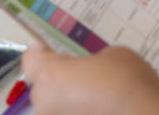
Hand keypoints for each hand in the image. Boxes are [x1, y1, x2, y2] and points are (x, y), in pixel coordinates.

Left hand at [22, 46, 158, 114]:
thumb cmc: (127, 82)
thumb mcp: (113, 55)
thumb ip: (93, 62)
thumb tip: (92, 72)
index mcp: (50, 75)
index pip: (30, 60)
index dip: (41, 53)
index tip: (50, 50)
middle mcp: (45, 104)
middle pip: (43, 87)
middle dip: (59, 81)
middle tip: (84, 76)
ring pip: (55, 108)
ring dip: (69, 102)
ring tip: (97, 98)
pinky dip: (81, 113)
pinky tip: (102, 110)